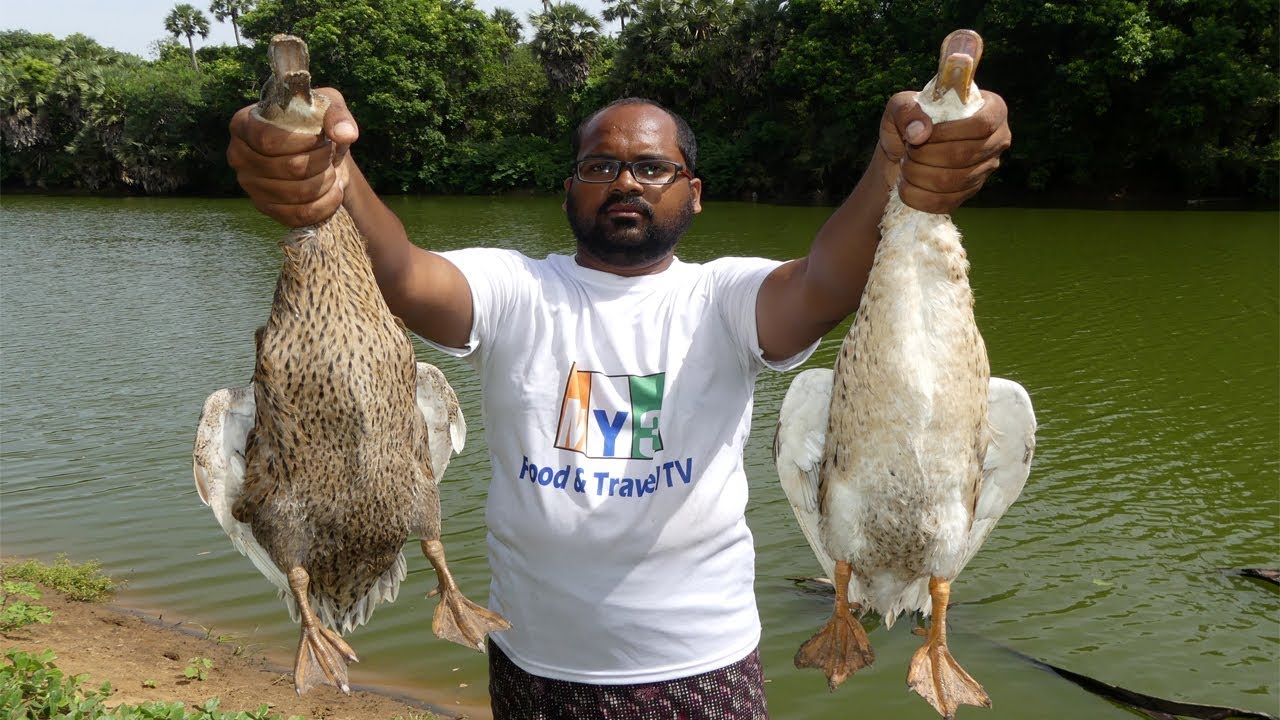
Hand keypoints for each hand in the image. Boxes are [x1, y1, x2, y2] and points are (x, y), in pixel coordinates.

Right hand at [226, 88, 359, 226]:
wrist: (317, 153)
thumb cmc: (315, 125)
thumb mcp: (327, 106)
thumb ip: (336, 114)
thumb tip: (345, 134)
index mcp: (243, 124)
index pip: (268, 139)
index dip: (302, 141)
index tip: (321, 138)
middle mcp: (239, 156)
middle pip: (289, 167)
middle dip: (321, 161)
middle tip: (330, 154)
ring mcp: (250, 185)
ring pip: (298, 192)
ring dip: (326, 181)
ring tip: (332, 170)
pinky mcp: (266, 208)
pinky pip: (300, 214)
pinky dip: (326, 204)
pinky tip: (333, 190)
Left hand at [877, 90, 1009, 213]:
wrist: (898, 154)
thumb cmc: (906, 123)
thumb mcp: (900, 105)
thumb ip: (906, 110)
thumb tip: (920, 133)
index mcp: (991, 109)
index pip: (982, 124)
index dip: (948, 132)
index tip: (921, 135)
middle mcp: (997, 140)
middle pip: (965, 155)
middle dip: (926, 155)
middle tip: (907, 151)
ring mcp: (986, 169)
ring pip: (953, 180)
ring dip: (919, 175)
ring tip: (906, 165)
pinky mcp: (970, 192)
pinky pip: (946, 201)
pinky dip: (918, 195)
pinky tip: (906, 185)